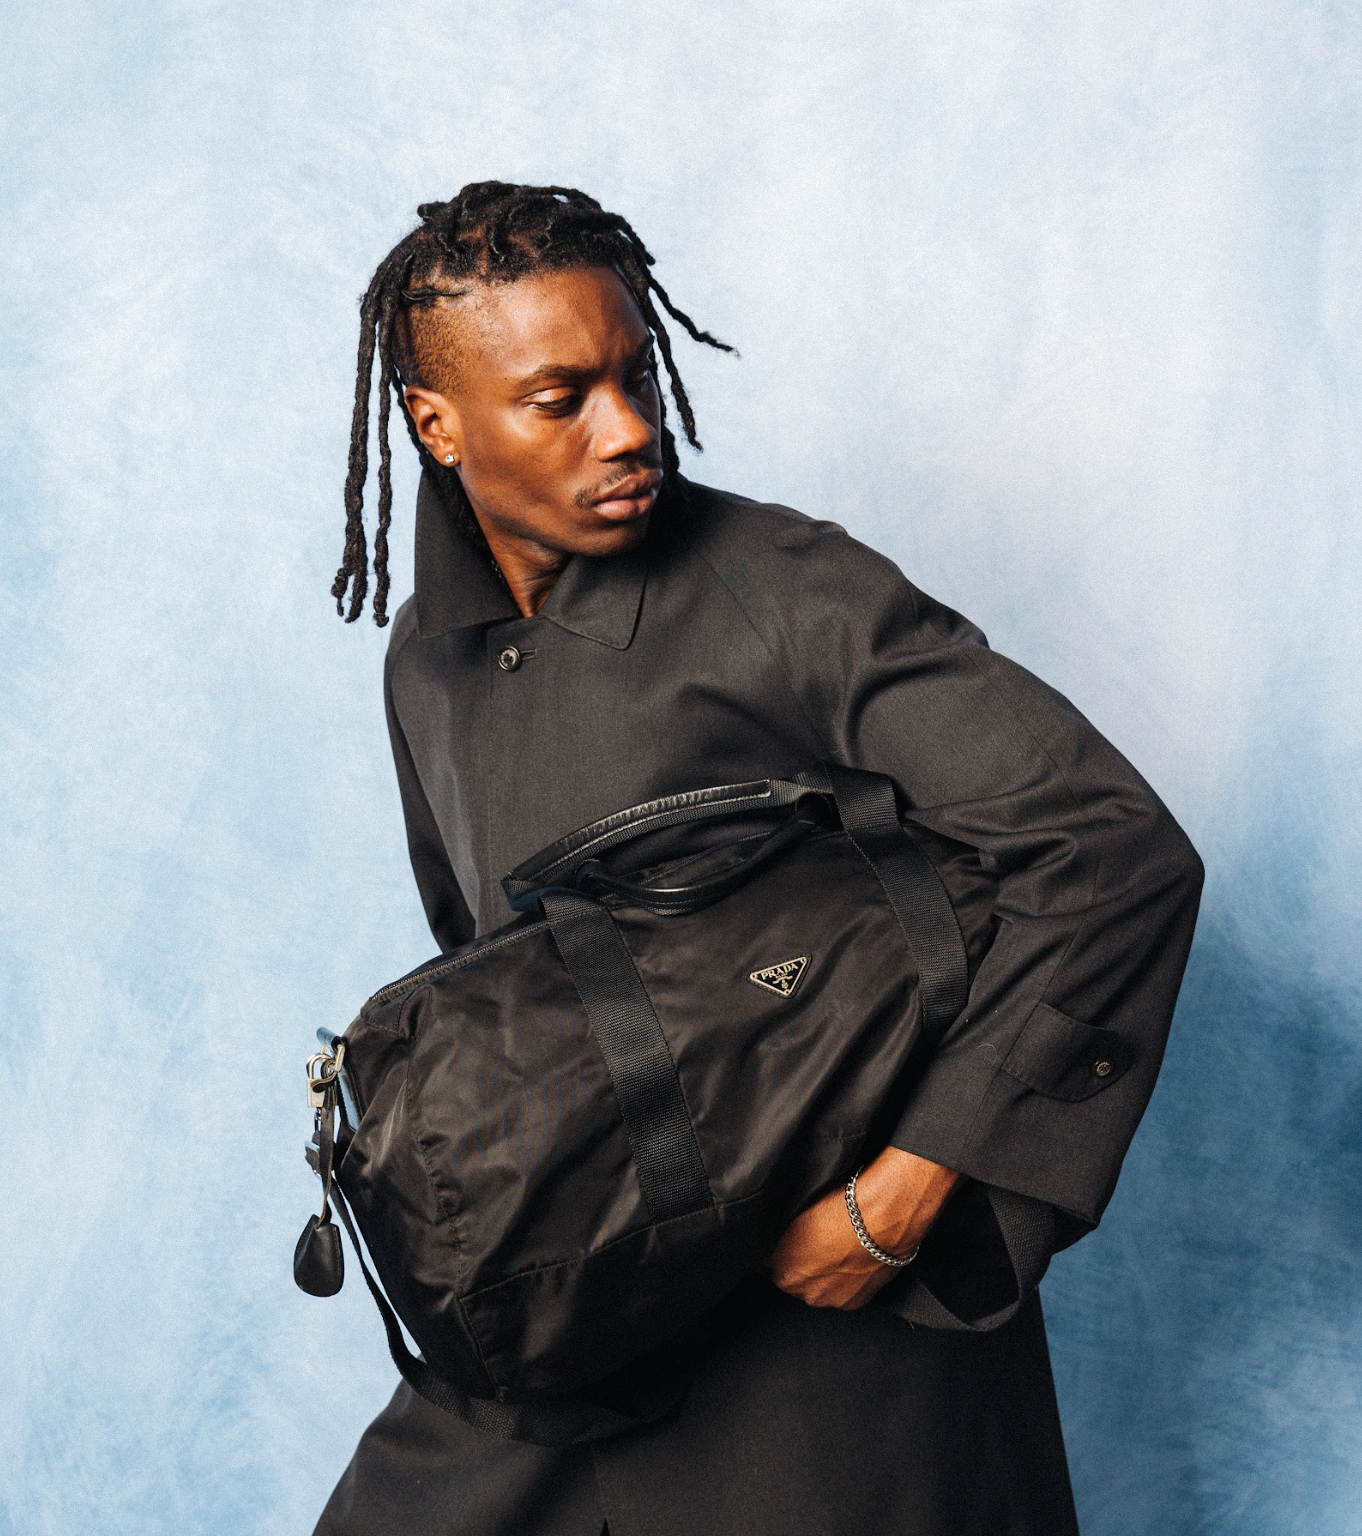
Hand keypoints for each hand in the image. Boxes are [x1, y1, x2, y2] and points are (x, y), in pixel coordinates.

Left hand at [766, 1147, 962, 1309]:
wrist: (884, 1217)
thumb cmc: (841, 1207)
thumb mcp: (795, 1211)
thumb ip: (779, 1229)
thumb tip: (773, 1233)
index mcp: (783, 1271)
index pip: (766, 1264)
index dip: (773, 1249)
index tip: (779, 1240)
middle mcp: (805, 1292)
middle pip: (792, 1278)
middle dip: (797, 1262)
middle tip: (811, 1239)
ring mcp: (831, 1299)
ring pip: (818, 1286)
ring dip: (821, 1272)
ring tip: (833, 1246)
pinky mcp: (855, 1302)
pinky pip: (842, 1291)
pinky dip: (843, 1279)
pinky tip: (849, 1257)